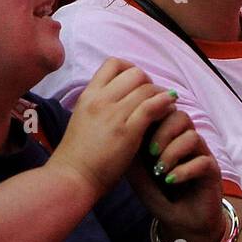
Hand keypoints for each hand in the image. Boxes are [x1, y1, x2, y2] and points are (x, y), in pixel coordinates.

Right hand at [47, 59, 177, 200]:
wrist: (72, 178)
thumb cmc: (77, 155)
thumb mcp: (83, 119)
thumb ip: (100, 105)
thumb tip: (123, 98)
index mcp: (88, 95)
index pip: (113, 63)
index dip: (130, 68)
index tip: (136, 84)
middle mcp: (100, 100)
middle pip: (135, 73)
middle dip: (148, 82)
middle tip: (153, 98)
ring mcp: (113, 115)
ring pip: (147, 88)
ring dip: (161, 95)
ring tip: (166, 105)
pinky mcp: (127, 131)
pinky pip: (152, 106)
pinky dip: (165, 104)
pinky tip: (169, 109)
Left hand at [128, 107, 227, 241]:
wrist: (182, 224)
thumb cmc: (160, 196)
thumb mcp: (139, 178)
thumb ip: (133, 158)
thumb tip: (122, 136)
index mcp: (170, 138)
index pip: (164, 113)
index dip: (152, 118)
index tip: (137, 136)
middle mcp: (187, 142)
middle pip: (181, 117)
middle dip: (163, 132)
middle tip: (150, 153)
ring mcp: (202, 155)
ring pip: (192, 136)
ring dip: (172, 153)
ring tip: (160, 171)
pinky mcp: (213, 172)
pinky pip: (202, 161)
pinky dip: (184, 170)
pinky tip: (171, 181)